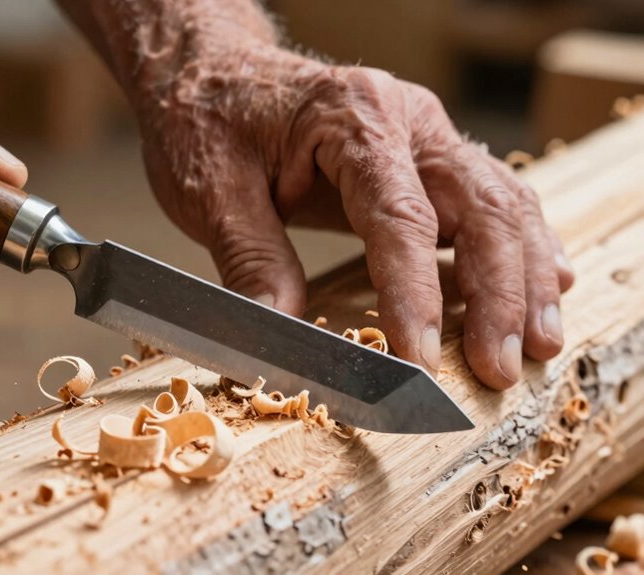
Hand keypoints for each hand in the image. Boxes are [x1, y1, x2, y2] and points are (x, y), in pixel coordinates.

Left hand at [134, 43, 573, 388]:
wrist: (212, 75)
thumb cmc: (208, 122)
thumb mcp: (212, 192)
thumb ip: (251, 261)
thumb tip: (280, 335)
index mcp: (351, 117)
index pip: (400, 216)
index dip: (414, 293)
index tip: (418, 359)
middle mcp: (406, 119)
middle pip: (479, 206)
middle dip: (499, 295)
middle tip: (499, 368)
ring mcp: (424, 134)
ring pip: (501, 203)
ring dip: (526, 277)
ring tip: (538, 345)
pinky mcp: (426, 156)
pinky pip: (492, 199)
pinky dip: (520, 247)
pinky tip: (544, 286)